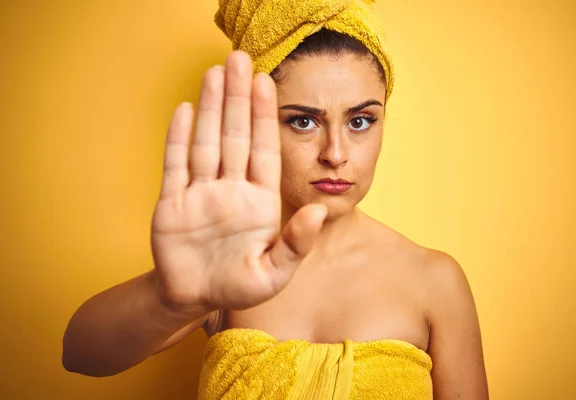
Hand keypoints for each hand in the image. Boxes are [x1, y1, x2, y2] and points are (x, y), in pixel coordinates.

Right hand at [150, 51, 326, 315]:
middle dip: (238, 99)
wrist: (194, 299)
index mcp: (259, 202)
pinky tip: (186, 110)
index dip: (264, 117)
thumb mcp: (274, 273)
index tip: (267, 84)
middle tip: (239, 59)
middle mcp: (231, 190)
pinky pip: (175, 165)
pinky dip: (179, 138)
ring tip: (215, 73)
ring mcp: (200, 193)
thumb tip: (320, 211)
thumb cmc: (239, 287)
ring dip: (211, 108)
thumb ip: (296, 243)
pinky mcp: (172, 203)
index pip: (263, 151)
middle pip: (235, 136)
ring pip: (206, 142)